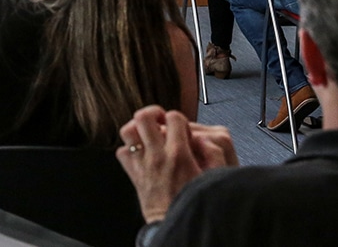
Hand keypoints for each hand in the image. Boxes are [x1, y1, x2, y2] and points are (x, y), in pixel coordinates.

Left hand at [116, 106, 236, 222]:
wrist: (174, 224)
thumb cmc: (193, 202)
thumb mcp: (213, 177)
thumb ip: (215, 153)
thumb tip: (204, 137)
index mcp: (179, 154)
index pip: (174, 117)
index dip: (178, 118)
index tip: (181, 127)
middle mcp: (158, 156)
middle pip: (144, 117)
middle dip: (152, 114)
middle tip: (159, 121)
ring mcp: (143, 164)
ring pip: (128, 131)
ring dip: (137, 128)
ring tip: (147, 132)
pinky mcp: (134, 175)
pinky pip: (122, 153)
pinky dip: (129, 149)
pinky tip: (141, 153)